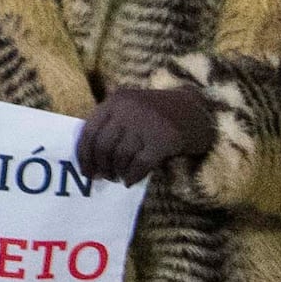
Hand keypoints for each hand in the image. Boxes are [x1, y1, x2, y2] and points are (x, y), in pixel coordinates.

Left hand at [74, 82, 215, 182]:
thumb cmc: (157, 115)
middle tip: (104, 177)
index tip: (86, 171)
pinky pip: (140, 164)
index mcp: (116, 101)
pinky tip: (131, 180)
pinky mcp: (164, 139)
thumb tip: (90, 160)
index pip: (89, 131)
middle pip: (103, 146)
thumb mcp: (130, 110)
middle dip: (101, 167)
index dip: (84, 156)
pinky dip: (132, 176)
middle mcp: (128, 109)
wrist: (196, 110)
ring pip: (121, 156)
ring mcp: (146, 123)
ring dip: (118, 172)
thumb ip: (110, 125)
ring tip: (120, 177)